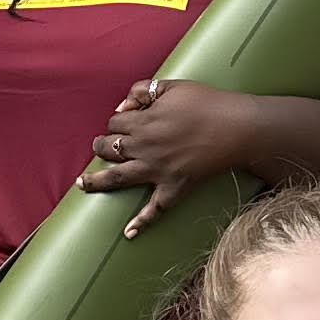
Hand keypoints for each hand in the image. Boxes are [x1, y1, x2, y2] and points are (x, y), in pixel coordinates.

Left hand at [78, 79, 251, 239]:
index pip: (114, 123)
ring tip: (82, 184)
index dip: (116, 121)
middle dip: (101, 146)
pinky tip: (128, 233)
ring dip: (96, 182)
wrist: (237, 127)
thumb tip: (121, 107)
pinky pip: (154, 209)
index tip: (124, 121)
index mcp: (142, 123)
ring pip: (116, 178)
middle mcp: (144, 148)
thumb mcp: (171, 86)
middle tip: (102, 147)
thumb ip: (142, 91)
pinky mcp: (174, 188)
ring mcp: (157, 170)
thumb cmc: (206, 103)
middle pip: (108, 148)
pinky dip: (141, 222)